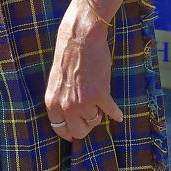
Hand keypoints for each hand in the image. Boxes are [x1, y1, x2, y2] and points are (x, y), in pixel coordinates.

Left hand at [44, 0, 122, 140]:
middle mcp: (66, 106)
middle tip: (90, 116)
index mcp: (52, 103)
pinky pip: (111, 112)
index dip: (70, 132)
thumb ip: (61, 100)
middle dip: (86, 126)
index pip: (60, 129)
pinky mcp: (100, 95)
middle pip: (78, 132)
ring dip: (98, 114)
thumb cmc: (68, 56)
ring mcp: (83, 102)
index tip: (77, 130)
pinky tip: (118, 114)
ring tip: (99, 103)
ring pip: (94, 122)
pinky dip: (116, 113)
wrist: (80, 38)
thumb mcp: (57, 82)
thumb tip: (70, 115)